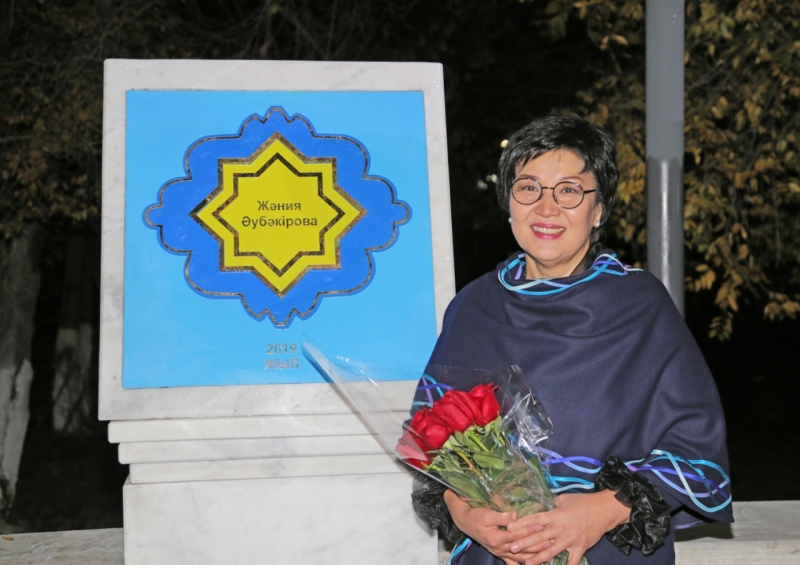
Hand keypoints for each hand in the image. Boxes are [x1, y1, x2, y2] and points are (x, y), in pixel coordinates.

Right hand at [443, 490, 545, 563]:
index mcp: (497, 538)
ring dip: (535, 555)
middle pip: (522, 549)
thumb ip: (501, 516)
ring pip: (520, 557)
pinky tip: (533, 564)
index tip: (542, 525)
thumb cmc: (476, 516)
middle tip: (552, 541)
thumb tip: (515, 515)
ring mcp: (501, 552)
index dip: (530, 530)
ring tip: (549, 553)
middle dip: (538, 545)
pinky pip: (514, 562)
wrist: (465, 522)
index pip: (517, 535)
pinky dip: (523, 563)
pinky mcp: (501, 553)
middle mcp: (500, 548)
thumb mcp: (487, 514)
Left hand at [505, 490, 629, 564]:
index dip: (521, 524)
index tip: (509, 528)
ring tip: (527, 563)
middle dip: (524, 543)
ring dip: (538, 558)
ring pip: (551, 551)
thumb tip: (542, 502)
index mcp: (556, 514)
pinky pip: (572, 561)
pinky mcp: (580, 548)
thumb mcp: (565, 498)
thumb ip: (553, 503)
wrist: (605, 510)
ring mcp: (570, 540)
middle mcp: (561, 528)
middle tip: (511, 548)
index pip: (535, 519)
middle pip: (539, 537)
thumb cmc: (585, 501)